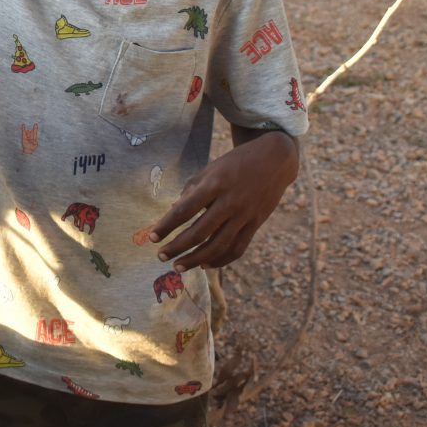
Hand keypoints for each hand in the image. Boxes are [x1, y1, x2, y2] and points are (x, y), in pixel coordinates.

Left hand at [139, 130, 297, 272]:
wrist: (273, 159)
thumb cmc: (234, 163)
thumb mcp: (210, 169)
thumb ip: (191, 191)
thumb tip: (173, 212)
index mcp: (214, 184)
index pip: (185, 210)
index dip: (167, 225)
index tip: (152, 237)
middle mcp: (230, 201)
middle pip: (200, 232)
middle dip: (178, 247)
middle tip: (160, 256)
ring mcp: (245, 214)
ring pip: (218, 246)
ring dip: (196, 259)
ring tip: (179, 266)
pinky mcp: (256, 224)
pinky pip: (237, 248)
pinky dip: (221, 260)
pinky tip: (205, 264)